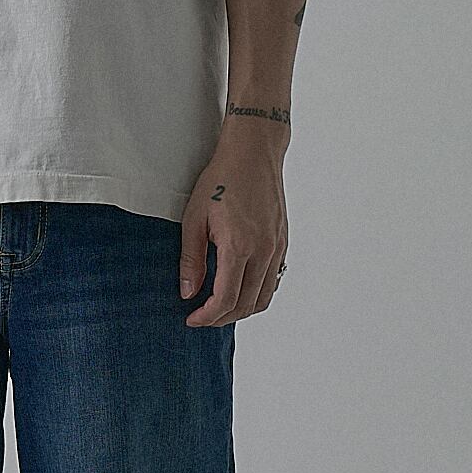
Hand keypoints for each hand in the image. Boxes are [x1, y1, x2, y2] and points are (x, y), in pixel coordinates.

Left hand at [179, 124, 288, 324]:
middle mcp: (264, 251)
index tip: (191, 319)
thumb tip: (188, 292)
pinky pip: (273, 280)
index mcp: (239, 246)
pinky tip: (238, 287)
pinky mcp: (282, 242)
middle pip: (246, 305)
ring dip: (241, 309)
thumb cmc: (221, 179)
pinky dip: (256, 293)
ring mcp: (277, 248)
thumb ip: (191, 259)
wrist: (253, 153)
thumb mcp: (194, 218)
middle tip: (201, 316)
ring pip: (264, 297)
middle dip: (222, 318)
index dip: (207, 317)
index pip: (226, 299)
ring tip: (218, 306)